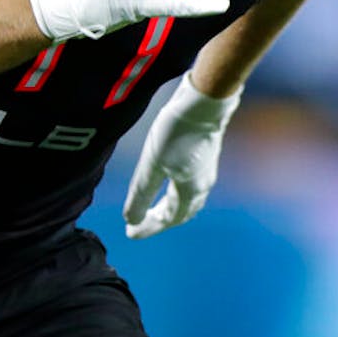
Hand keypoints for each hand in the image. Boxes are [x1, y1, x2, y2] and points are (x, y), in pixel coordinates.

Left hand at [124, 72, 240, 238]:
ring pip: (189, 200)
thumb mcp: (152, 164)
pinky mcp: (206, 158)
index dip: (149, 227)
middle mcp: (202, 185)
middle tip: (140, 224)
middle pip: (181, 213)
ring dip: (171, 209)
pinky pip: (193, 187)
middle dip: (161, 221)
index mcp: (189, 191)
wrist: (203, 103)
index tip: (130, 233)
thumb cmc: (177, 132)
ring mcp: (207, 171)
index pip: (168, 219)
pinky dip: (179, 195)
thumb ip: (141, 194)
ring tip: (155, 209)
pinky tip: (171, 183)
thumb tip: (131, 220)